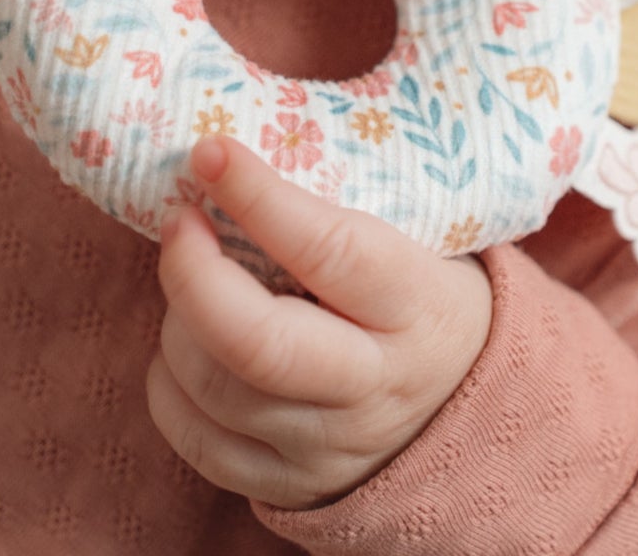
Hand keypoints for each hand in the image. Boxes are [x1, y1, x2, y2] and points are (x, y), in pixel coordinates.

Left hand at [150, 137, 494, 509]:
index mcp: (420, 308)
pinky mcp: (289, 486)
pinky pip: (198, 441)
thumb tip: (236, 150)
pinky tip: (188, 340)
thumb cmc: (423, 291)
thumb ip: (341, 205)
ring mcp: (329, 447)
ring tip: (189, 275)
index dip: (260, 199)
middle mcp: (375, 388)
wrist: (466, 404)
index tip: (211, 152)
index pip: (329, 252)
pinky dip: (171, 384)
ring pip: (215, 390)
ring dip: (178, 321)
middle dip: (195, 275)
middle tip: (178, 220)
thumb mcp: (418, 241)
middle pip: (257, 345)